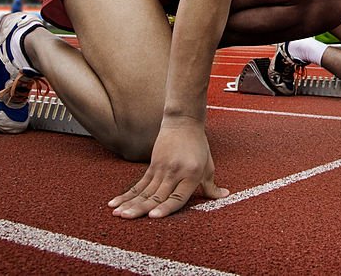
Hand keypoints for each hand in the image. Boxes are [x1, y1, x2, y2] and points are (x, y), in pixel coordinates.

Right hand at [108, 117, 228, 218]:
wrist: (183, 122)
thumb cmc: (199, 146)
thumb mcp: (208, 166)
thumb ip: (211, 186)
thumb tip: (225, 197)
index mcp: (191, 175)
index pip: (177, 197)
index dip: (165, 208)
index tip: (153, 216)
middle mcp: (175, 173)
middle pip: (156, 195)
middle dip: (140, 208)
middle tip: (126, 218)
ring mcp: (161, 169)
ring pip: (144, 191)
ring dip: (130, 203)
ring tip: (118, 214)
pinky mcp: (152, 166)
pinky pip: (139, 184)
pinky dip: (127, 194)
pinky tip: (115, 203)